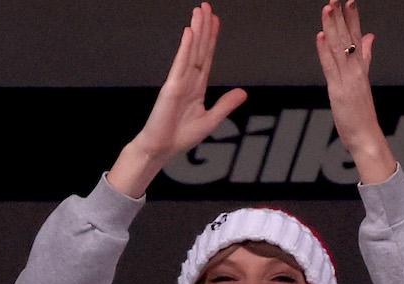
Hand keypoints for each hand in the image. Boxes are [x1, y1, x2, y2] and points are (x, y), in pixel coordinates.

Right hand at [111, 2, 246, 196]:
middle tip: (207, 6)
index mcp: (197, 87)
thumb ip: (226, 105)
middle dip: (204, 27)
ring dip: (196, 31)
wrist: (160, 149)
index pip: (207, 57)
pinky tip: (190, 33)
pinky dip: (186, 48)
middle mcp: (188, 80)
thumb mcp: (211, 120)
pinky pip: (180, 64)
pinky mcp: (171, 88)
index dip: (212, 39)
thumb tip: (243, 92)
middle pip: (199, 49)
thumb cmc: (180, 136)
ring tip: (200, 11)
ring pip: (191, 51)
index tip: (216, 21)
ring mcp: (178, 82)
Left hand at [316, 0, 395, 183]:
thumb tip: (368, 37)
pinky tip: (322, 36)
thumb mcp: (362, 81)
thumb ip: (365, 57)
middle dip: (342, 16)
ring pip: (340, 49)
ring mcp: (348, 80)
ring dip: (334, 27)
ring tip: (328, 8)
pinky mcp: (339, 92)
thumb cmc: (362, 114)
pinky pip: (331, 68)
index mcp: (360, 68)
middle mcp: (356, 71)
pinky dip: (326, 51)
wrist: (368, 138)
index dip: (352, 18)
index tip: (349, 1)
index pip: (356, 37)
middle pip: (348, 38)